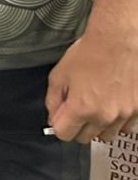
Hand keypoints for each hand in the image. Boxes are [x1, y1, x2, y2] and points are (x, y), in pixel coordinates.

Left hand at [45, 19, 137, 142]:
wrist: (119, 41)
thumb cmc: (89, 54)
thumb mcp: (59, 75)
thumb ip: (53, 101)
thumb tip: (53, 117)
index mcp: (81, 109)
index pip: (65, 135)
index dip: (59, 126)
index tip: (61, 117)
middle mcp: (104, 116)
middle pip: (85, 138)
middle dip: (77, 127)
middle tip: (77, 110)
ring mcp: (124, 115)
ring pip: (106, 135)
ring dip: (98, 127)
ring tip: (96, 107)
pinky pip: (126, 128)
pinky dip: (118, 122)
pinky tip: (113, 106)